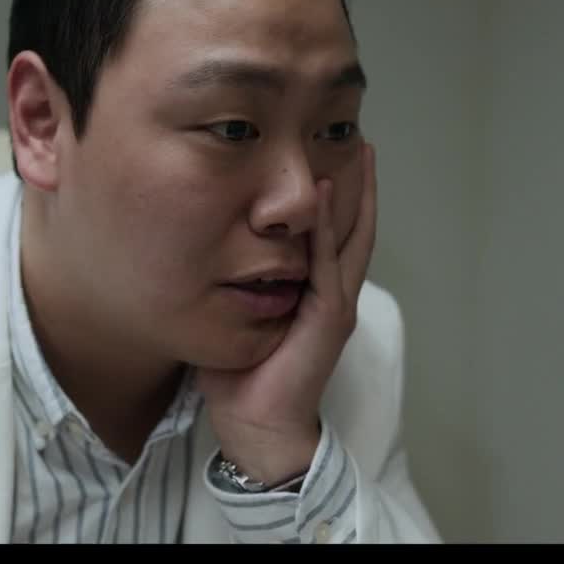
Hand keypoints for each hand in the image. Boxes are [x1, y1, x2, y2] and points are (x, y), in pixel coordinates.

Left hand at [197, 141, 377, 482]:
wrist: (254, 425)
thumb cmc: (240, 378)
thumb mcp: (237, 315)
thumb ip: (235, 283)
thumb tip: (203, 249)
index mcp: (315, 292)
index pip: (333, 233)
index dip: (339, 195)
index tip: (335, 153)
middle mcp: (333, 292)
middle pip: (354, 226)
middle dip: (359, 183)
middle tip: (360, 138)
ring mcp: (334, 303)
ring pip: (352, 237)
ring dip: (356, 194)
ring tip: (358, 151)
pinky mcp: (328, 316)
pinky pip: (327, 263)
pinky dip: (326, 227)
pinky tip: (323, 193)